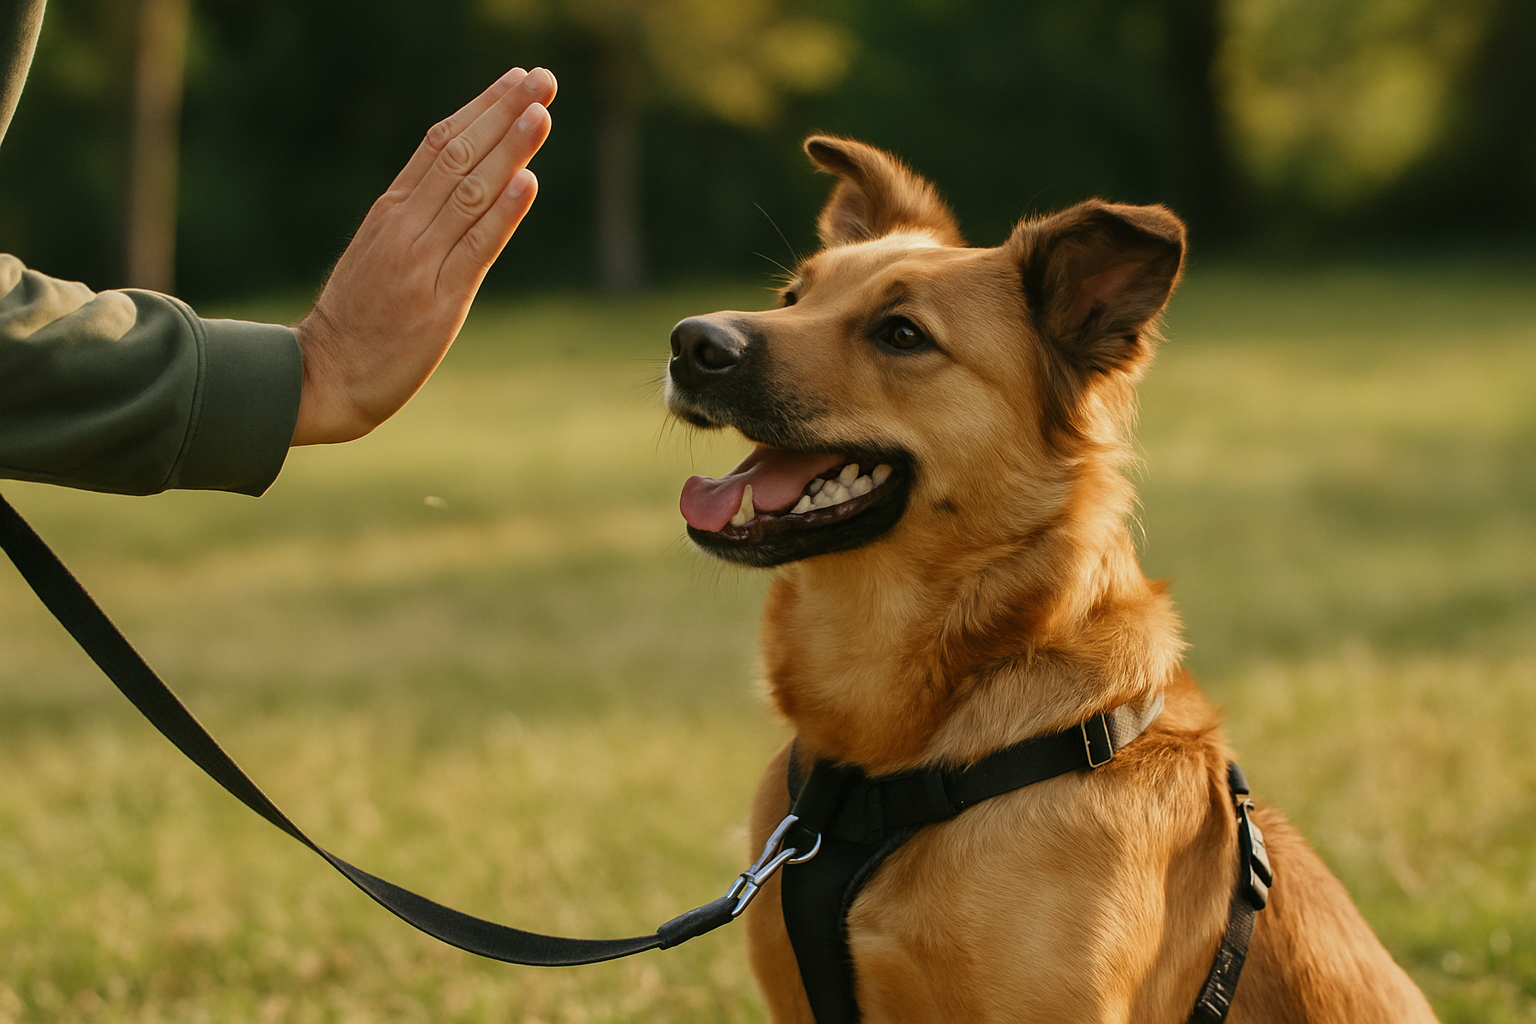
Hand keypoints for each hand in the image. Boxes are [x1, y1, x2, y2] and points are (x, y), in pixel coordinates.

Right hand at [290, 67, 556, 444]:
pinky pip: (475, 247)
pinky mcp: (439, 300)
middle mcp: (404, 226)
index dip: (481, 108)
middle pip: (459, 155)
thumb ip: (416, 223)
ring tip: (542, 113)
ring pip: (470, 192)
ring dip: (509, 149)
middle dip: (503, 114)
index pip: (439, 144)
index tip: (515, 80)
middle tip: (542, 79)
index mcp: (390, 212)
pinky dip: (502, 212)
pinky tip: (526, 182)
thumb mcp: (379, 255)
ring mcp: (420, 261)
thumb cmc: (357, 320)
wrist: (324, 375)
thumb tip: (461, 193)